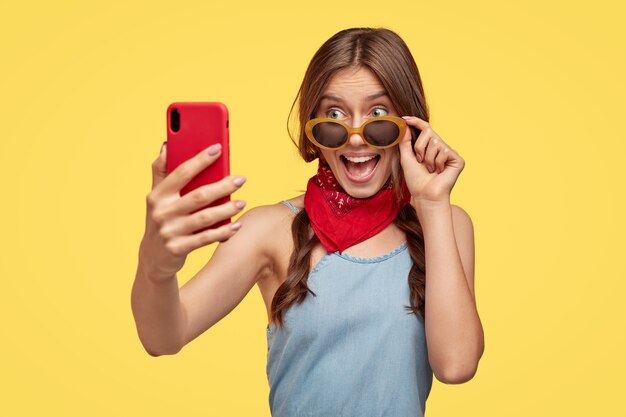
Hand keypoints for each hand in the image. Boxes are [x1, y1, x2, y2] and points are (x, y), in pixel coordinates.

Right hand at [140, 142, 245, 282]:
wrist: (153, 258)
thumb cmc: (161, 219)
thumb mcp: (156, 197)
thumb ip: (160, 171)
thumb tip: (166, 145)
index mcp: (157, 195)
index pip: (181, 173)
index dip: (200, 159)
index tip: (218, 148)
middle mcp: (162, 212)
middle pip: (199, 196)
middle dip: (222, 186)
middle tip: (241, 179)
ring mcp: (170, 232)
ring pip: (205, 218)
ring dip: (227, 209)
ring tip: (242, 202)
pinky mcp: (179, 249)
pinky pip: (206, 238)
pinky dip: (223, 232)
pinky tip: (236, 225)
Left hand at [398, 116, 464, 204]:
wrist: (425, 195)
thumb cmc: (416, 180)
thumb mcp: (407, 158)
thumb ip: (405, 142)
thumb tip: (404, 126)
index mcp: (429, 147)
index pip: (425, 129)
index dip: (416, 122)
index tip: (405, 119)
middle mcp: (440, 147)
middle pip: (429, 133)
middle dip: (419, 147)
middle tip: (419, 161)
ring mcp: (449, 153)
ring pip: (436, 143)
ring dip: (428, 158)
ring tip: (430, 169)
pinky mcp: (457, 159)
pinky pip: (444, 151)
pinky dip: (437, 162)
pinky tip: (439, 172)